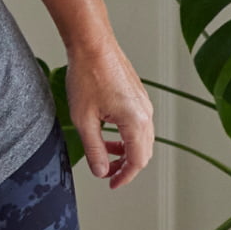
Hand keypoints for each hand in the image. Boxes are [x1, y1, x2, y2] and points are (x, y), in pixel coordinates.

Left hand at [65, 45, 156, 188]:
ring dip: (125, 151)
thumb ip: (94, 150)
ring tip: (103, 155)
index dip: (124, 177)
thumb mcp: (84, 120)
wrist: (92, 45)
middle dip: (126, 166)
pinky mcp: (138, 96)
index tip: (111, 185)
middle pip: (143, 152)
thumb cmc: (87, 76)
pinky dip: (125, 136)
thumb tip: (101, 171)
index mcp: (136, 121)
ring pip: (141, 138)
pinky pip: (138, 124)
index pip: (137, 161)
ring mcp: (144, 103)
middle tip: (106, 174)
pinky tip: (106, 134)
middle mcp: (146, 113)